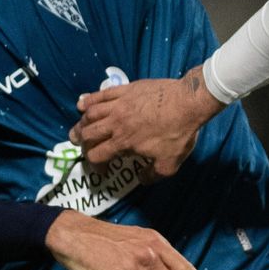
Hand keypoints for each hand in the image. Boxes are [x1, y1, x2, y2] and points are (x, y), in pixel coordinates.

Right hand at [70, 66, 224, 179]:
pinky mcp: (125, 90)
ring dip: (81, 122)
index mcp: (124, 142)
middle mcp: (116, 123)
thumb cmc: (179, 132)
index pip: (97, 155)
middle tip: (81, 146)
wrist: (188, 102)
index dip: (95, 166)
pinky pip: (101, 94)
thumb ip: (153, 175)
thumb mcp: (170, 164)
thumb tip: (141, 179)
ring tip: (79, 127)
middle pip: (88, 133)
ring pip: (91, 113)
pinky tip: (82, 104)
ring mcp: (119, 104)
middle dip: (81, 143)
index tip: (102, 170)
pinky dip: (88, 99)